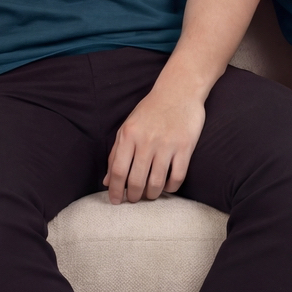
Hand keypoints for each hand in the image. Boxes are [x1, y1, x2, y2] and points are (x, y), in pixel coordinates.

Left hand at [103, 87, 205, 203]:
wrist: (179, 90)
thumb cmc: (150, 110)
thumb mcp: (128, 127)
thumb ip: (116, 154)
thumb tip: (107, 182)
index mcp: (129, 135)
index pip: (118, 171)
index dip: (115, 190)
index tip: (115, 201)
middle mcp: (146, 141)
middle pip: (136, 181)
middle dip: (133, 196)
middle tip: (134, 198)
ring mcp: (167, 145)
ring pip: (156, 184)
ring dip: (151, 195)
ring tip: (150, 194)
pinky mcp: (185, 147)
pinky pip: (177, 178)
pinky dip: (171, 188)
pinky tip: (167, 186)